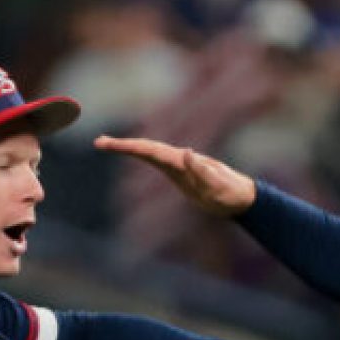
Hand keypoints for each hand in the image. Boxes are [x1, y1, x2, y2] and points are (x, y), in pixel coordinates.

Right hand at [94, 135, 255, 215]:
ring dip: (127, 147)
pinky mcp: (179, 172)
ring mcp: (178, 165)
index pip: (150, 151)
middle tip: (98, 142)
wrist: (242, 197)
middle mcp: (178, 159)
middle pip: (145, 148)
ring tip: (105, 144)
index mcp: (181, 162)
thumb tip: (188, 152)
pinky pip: (155, 160)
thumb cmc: (230, 193)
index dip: (128, 147)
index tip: (108, 145)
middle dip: (121, 145)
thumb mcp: (218, 185)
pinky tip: (131, 152)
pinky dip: (139, 154)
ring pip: (148, 152)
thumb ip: (203, 171)